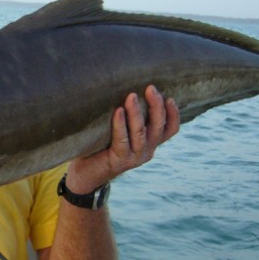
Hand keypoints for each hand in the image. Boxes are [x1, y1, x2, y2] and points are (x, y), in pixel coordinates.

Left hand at [64, 85, 179, 193]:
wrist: (85, 174)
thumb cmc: (100, 145)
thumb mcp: (120, 130)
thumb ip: (128, 116)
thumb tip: (125, 85)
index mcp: (150, 143)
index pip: (170, 129)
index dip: (174, 114)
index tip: (169, 97)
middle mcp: (146, 151)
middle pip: (158, 127)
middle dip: (157, 106)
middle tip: (150, 88)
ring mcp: (133, 157)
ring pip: (141, 133)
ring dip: (137, 113)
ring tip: (131, 96)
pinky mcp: (118, 161)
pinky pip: (122, 141)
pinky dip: (120, 124)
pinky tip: (118, 111)